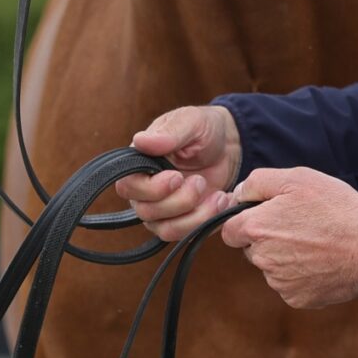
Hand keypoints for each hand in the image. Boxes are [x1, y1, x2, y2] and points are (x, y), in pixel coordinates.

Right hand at [115, 105, 241, 242]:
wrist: (230, 144)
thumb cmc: (204, 128)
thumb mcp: (191, 122)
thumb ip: (169, 133)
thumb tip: (139, 140)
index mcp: (140, 163)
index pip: (128, 187)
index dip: (151, 189)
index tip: (177, 177)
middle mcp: (145, 190)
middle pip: (147, 213)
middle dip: (180, 202)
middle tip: (201, 181)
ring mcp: (163, 209)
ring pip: (166, 229)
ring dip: (195, 216)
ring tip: (218, 196)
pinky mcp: (182, 221)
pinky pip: (187, 235)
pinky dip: (208, 221)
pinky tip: (222, 201)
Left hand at [219, 168, 357, 309]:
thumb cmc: (335, 208)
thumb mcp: (296, 178)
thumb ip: (257, 182)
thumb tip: (237, 194)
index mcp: (257, 228)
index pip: (229, 231)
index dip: (246, 221)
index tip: (266, 216)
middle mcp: (262, 259)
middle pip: (251, 250)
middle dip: (267, 239)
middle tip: (298, 226)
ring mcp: (279, 282)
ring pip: (271, 268)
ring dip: (284, 257)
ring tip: (314, 242)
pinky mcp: (296, 298)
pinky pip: (289, 285)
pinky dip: (300, 275)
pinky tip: (320, 261)